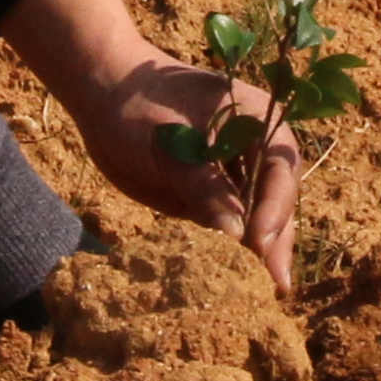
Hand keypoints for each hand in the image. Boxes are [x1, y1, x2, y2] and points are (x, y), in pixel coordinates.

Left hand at [3, 0, 299, 290]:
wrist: (101, 91)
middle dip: (276, 238)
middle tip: (278, 285)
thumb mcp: (168, 147)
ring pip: (256, 211)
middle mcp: (253, 143)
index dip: (274, 208)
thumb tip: (238, 234)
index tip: (259, 245)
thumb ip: (205, 187)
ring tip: (265, 289)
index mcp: (255, 118)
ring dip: (260, 246)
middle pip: (276, 194)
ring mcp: (233, 166)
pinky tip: (234, 271)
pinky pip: (228, 217)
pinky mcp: (211, 186)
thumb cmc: (136, 106)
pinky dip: (232, 242)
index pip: (279, 168)